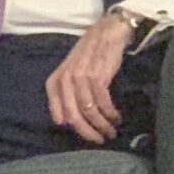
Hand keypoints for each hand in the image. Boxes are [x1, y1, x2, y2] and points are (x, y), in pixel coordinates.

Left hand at [45, 12, 138, 144]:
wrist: (107, 32)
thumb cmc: (89, 54)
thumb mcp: (72, 71)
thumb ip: (67, 92)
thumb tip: (67, 120)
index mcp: (57, 80)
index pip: (56, 110)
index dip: (69, 126)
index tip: (81, 136)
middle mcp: (66, 80)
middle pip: (74, 116)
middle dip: (87, 132)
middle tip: (99, 140)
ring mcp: (81, 78)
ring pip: (89, 112)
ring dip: (102, 125)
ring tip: (111, 132)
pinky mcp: (98, 77)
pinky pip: (103, 103)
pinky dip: (111, 114)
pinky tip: (116, 118)